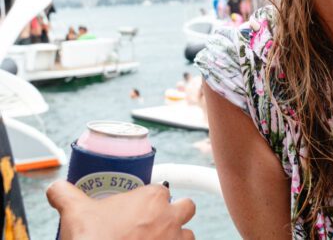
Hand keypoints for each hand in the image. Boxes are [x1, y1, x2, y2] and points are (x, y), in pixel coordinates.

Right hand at [46, 180, 195, 239]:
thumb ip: (65, 194)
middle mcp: (170, 216)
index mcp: (153, 198)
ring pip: (188, 234)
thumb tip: (54, 187)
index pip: (162, 191)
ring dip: (177, 237)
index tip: (141, 210)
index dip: (152, 200)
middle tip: (155, 224)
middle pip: (185, 207)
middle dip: (175, 214)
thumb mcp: (75, 213)